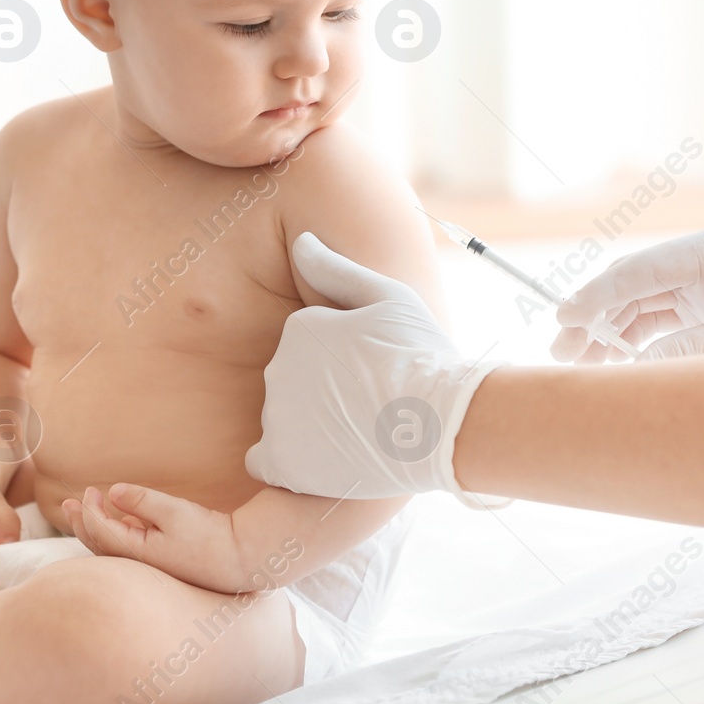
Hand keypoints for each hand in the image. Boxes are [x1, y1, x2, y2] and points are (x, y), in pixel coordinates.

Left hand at [62, 484, 249, 593]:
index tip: (90, 490)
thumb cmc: (208, 536)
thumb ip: (141, 501)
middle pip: (99, 546)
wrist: (239, 559)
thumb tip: (113, 492)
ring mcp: (150, 567)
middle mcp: (139, 565)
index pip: (101, 531)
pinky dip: (119, 535)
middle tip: (69, 504)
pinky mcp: (163, 564)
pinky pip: (131, 551)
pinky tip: (123, 521)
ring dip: (98, 528)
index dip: (90, 510)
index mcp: (137, 554)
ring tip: (89, 510)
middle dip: (82, 523)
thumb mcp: (174, 511)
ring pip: (113, 550)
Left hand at [243, 231, 500, 501]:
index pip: (307, 346)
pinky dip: (286, 461)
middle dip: (323, 389)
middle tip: (370, 401)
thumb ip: (336, 270)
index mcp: (299, 328)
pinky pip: (264, 461)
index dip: (342, 359)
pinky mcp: (283, 460)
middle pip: (294, 382)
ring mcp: (278, 416)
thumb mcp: (389, 296)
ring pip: (284, 419)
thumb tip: (301, 241)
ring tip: (360, 430)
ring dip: (310, 424)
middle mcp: (279, 369)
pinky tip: (324, 458)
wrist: (439, 422)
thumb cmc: (422, 356)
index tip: (374, 369)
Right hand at [551, 221, 703, 363]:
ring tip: (575, 362)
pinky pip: (654, 327)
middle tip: (561, 349)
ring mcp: (702, 287)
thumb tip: (628, 370)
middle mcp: (703, 261)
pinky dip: (630, 346)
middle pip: (631, 286)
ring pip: (637, 308)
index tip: (566, 319)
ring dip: (607, 334)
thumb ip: (686, 353)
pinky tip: (608, 364)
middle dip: (594, 317)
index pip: (642, 269)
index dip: (599, 295)